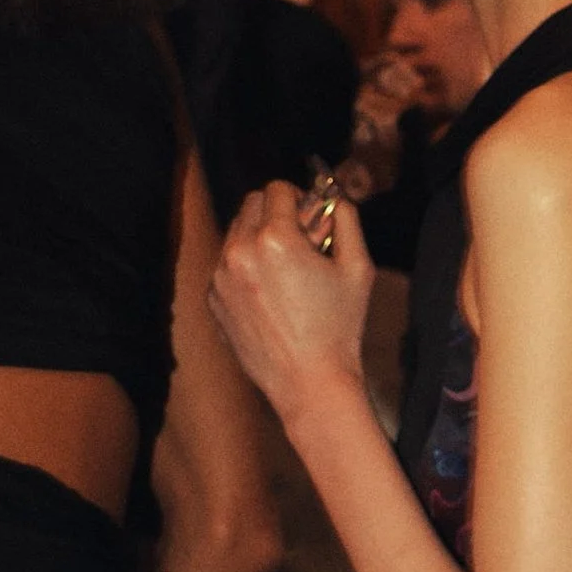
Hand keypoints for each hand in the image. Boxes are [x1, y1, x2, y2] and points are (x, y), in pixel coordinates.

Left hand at [210, 178, 375, 425]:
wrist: (309, 382)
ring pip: (235, 233)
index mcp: (275, 239)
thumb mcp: (358, 268)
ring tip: (286, 271)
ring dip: (258, 238)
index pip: (277, 189)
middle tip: (301, 240)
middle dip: (276, 212)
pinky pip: (226, 265)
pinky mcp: (213, 300)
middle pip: (251, 204)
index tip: (311, 217)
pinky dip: (245, 268)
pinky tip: (271, 295)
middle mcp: (239, 252)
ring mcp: (220, 278)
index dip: (300, 198)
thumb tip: (333, 197)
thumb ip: (346, 220)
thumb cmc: (338, 328)